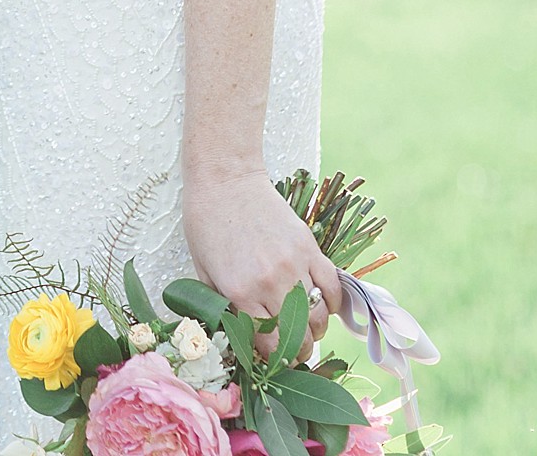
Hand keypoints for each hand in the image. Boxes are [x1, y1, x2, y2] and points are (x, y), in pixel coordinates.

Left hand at [183, 169, 341, 362]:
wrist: (224, 177)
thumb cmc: (206, 222)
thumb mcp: (203, 272)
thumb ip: (224, 308)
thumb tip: (243, 340)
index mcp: (240, 294)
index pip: (269, 348)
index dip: (273, 360)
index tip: (273, 359)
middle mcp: (270, 283)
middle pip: (298, 339)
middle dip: (296, 351)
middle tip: (291, 348)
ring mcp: (294, 265)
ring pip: (319, 318)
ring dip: (316, 331)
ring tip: (308, 329)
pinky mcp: (309, 247)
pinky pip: (333, 287)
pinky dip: (333, 304)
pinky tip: (325, 307)